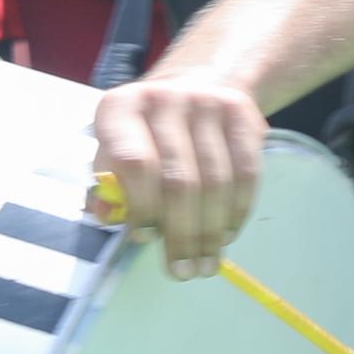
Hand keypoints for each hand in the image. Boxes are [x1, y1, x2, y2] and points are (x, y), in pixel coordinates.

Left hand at [90, 69, 271, 276]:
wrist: (197, 80)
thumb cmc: (144, 130)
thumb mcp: (112, 148)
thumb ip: (107, 185)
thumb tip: (106, 216)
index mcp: (120, 108)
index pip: (133, 162)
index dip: (142, 205)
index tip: (145, 240)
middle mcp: (163, 99)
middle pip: (179, 178)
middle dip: (181, 233)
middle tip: (182, 272)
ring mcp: (207, 104)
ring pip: (215, 180)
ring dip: (211, 232)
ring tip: (205, 265)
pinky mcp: (242, 114)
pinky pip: (246, 172)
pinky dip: (238, 210)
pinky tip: (227, 236)